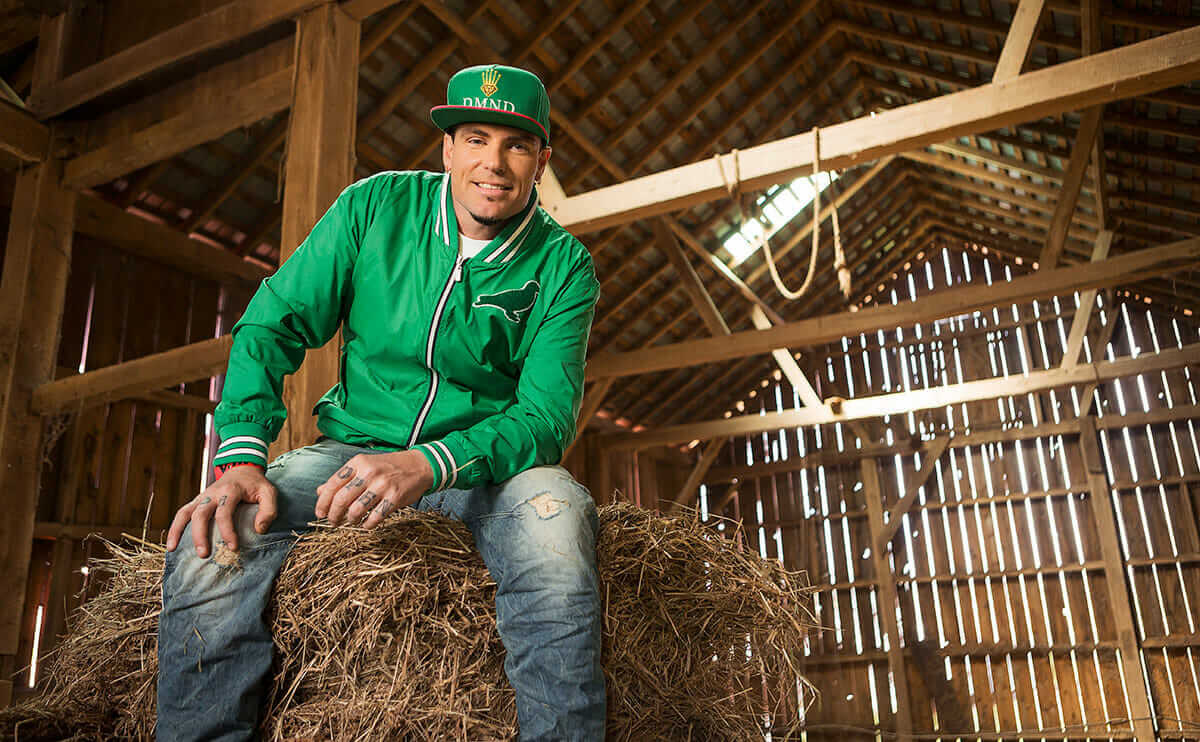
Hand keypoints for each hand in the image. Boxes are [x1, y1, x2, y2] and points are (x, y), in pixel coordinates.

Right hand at [166, 466, 277, 555]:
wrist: (242, 469)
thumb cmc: (256, 485)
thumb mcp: (269, 493)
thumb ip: (269, 510)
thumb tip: (259, 530)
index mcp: (230, 490)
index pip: (225, 512)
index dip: (228, 531)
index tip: (233, 547)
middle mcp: (212, 493)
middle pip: (201, 513)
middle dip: (200, 535)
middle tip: (204, 555)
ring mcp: (202, 497)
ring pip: (185, 512)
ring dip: (178, 530)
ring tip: (173, 550)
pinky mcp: (197, 502)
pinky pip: (182, 513)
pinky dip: (174, 528)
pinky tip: (171, 544)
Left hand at [315, 450, 434, 528]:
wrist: (420, 465)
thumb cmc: (389, 467)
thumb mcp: (364, 466)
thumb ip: (343, 478)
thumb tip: (320, 491)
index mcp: (358, 463)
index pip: (333, 484)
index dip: (323, 502)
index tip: (320, 513)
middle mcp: (369, 473)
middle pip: (341, 499)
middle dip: (333, 515)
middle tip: (333, 522)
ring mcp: (383, 485)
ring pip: (356, 510)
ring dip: (350, 520)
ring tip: (351, 521)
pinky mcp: (395, 497)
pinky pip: (375, 517)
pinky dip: (367, 524)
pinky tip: (366, 524)